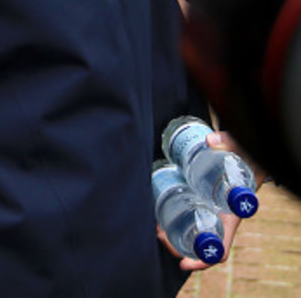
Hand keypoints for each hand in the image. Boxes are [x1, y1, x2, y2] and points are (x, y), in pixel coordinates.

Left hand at [157, 129, 261, 271]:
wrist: (248, 153)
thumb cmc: (248, 157)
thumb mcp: (244, 151)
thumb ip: (229, 143)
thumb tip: (209, 141)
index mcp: (232, 217)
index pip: (220, 248)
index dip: (203, 260)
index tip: (184, 263)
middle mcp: (219, 218)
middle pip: (198, 244)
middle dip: (177, 244)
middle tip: (159, 233)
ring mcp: (209, 210)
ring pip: (190, 230)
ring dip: (172, 232)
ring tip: (155, 226)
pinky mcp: (200, 199)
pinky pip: (186, 214)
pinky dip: (172, 217)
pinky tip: (159, 212)